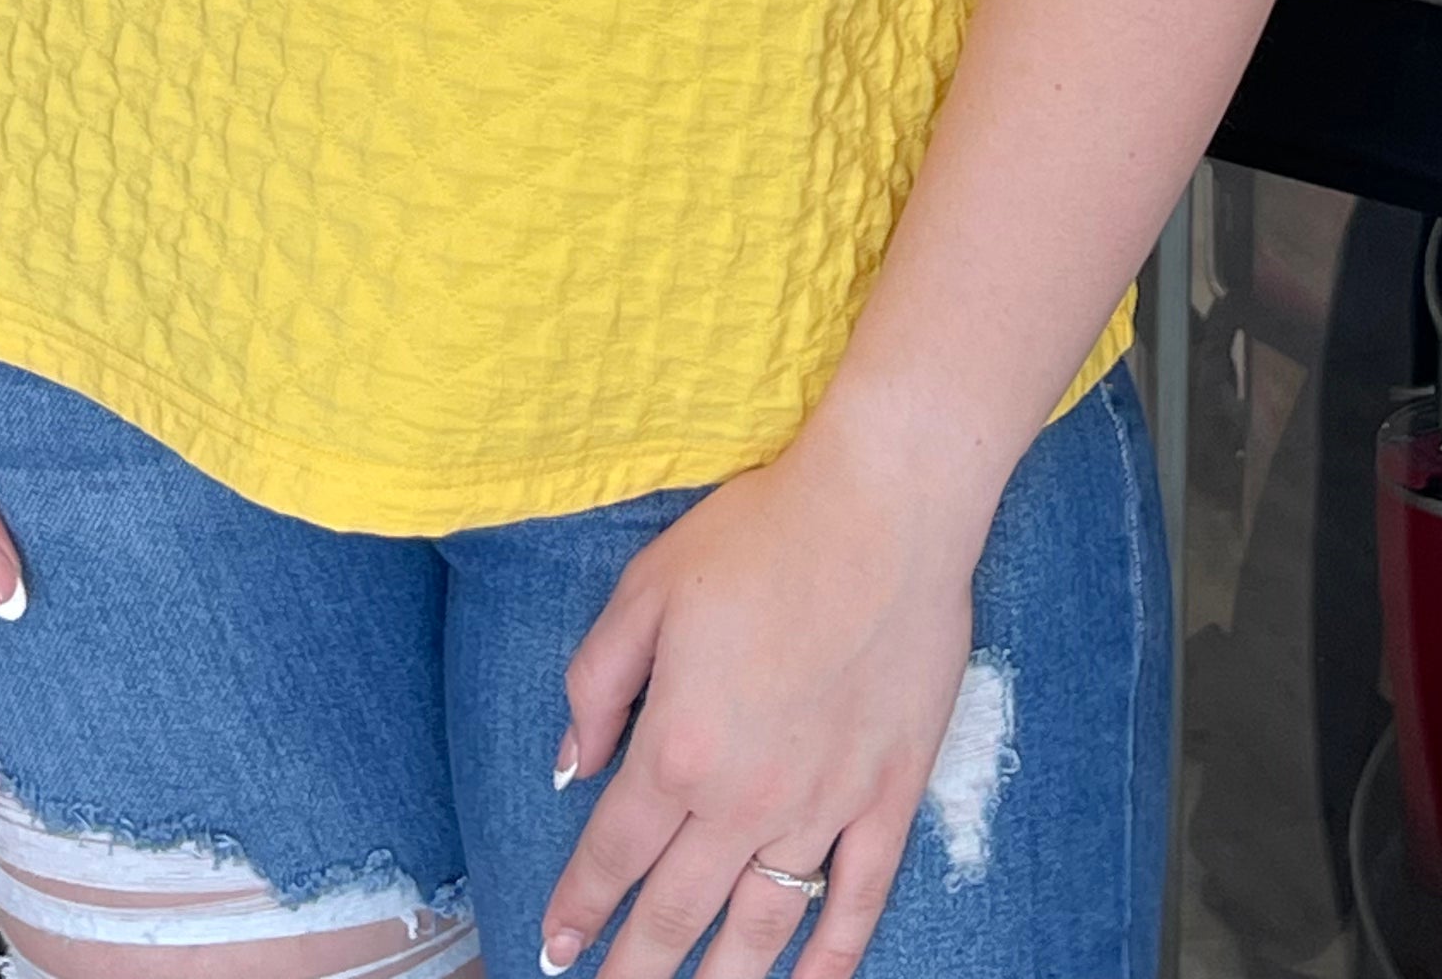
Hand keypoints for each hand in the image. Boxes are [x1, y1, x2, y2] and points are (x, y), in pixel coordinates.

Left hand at [537, 404, 990, 978]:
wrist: (885, 509)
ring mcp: (824, 806)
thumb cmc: (761, 534)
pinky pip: (857, 903)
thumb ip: (597, 683)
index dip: (578, 907)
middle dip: (633, 969)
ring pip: (761, 928)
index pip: (612, 854)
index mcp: (678, 747)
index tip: (552, 947)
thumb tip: (573, 765)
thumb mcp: (647, 588)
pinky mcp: (888, 797)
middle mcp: (745, 798)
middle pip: (676, 913)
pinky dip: (831, 960)